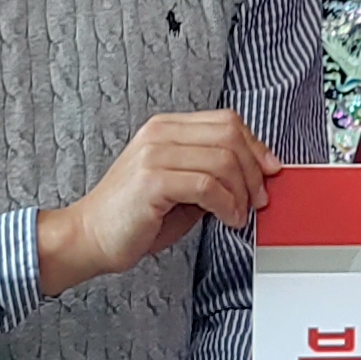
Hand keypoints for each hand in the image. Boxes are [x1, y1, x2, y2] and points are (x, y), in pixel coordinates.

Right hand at [42, 111, 281, 295]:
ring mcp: (154, 153)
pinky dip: (227, 205)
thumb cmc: (136, 217)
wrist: (90, 237)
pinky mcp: (152, 180)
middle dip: (253, 171)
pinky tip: (227, 219)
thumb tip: (255, 177)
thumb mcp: (182, 187)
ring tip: (239, 215)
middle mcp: (160, 133)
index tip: (270, 171)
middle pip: (229, 136)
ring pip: (223, 160)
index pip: (226, 121)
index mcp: (166, 128)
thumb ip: (212, 174)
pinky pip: (207, 186)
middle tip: (258, 199)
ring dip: (241, 193)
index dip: (255, 146)